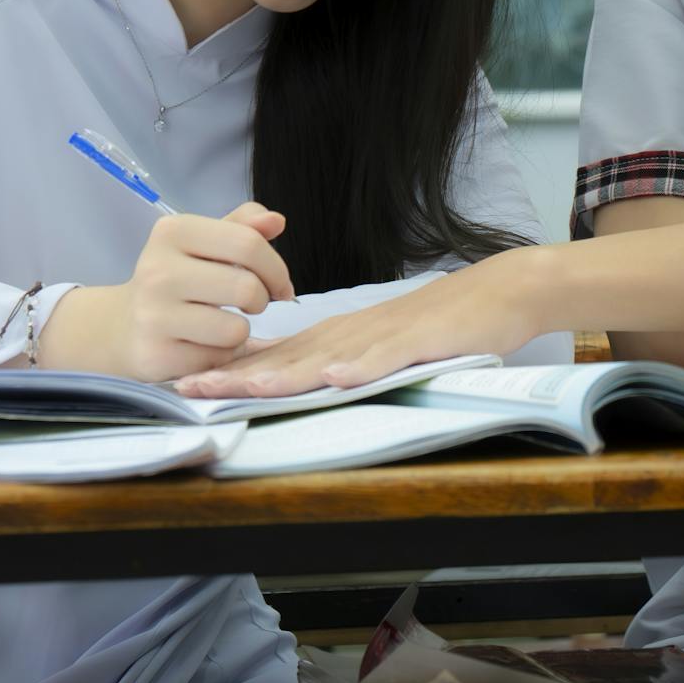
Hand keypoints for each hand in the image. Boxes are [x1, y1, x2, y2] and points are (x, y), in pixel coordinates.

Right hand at [41, 202, 294, 381]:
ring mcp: (154, 314)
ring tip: (222, 324)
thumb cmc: (174, 280)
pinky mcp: (157, 354)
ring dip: (240, 331)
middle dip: (262, 300)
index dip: (276, 267)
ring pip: (236, 328)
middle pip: (247, 287)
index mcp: (172, 231)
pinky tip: (201, 344)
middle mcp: (158, 270)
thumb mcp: (202, 244)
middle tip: (253, 303)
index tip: (278, 283)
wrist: (122, 327)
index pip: (248, 243)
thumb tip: (276, 220)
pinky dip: (220, 355)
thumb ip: (242, 228)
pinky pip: (217, 358)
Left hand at [175, 255, 541, 397]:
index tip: (187, 385)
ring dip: (286, 374)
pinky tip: (338, 378)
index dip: (231, 373)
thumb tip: (295, 382)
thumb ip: (338, 362)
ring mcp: (384, 337)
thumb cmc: (438, 326)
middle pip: (287, 359)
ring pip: (327, 358)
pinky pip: (387, 357)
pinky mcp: (421, 341)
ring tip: (247, 388)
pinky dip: (362, 367)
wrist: (496, 294)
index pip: (275, 358)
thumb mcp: (378, 346)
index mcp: (337, 337)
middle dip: (237, 376)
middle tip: (190, 388)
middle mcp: (351, 335)